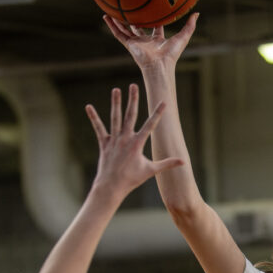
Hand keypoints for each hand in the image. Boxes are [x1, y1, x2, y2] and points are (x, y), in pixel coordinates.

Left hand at [85, 84, 183, 208]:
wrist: (111, 186)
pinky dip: (93, 117)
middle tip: (134, 85)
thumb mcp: (151, 171)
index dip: (158, 113)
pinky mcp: (104, 143)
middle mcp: (125, 139)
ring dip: (116, 103)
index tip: (163, 102)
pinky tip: (89, 106)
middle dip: (133, 99)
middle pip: (130, 115)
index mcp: (137, 144)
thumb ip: (167, 164)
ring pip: (115, 118)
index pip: (150, 125)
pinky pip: (98, 128)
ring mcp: (113, 140)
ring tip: (116, 90)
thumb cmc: (132, 179)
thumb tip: (183, 162)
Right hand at [105, 13, 198, 71]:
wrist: (160, 65)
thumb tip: (197, 13)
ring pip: (125, 29)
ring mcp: (136, 43)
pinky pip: (118, 33)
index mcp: (158, 40)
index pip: (155, 27)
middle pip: (138, 27)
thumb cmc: (172, 55)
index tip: (151, 9)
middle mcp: (146, 41)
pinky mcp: (129, 45)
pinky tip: (106, 16)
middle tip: (129, 8)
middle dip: (134, 19)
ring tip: (112, 10)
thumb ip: (190, 26)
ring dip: (119, 20)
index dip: (154, 19)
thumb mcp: (183, 37)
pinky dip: (112, 25)